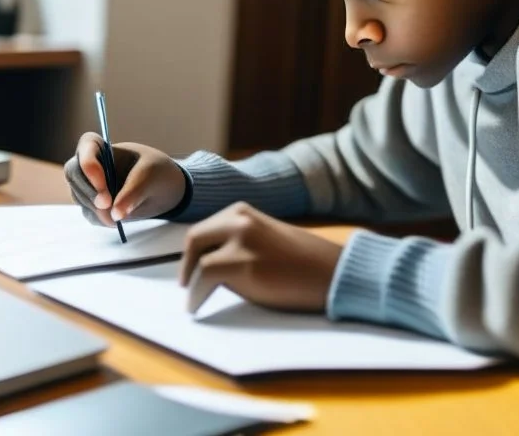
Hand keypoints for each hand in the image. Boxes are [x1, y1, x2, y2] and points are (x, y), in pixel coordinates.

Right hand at [64, 133, 185, 227]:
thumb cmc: (157, 172)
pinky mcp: (94, 205)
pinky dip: (101, 219)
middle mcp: (92, 165)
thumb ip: (132, 193)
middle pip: (74, 173)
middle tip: (107, 206)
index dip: (88, 163)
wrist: (165, 190)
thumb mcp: (150, 177)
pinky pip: (90, 214)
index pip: (87, 145)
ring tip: (118, 217)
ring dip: (96, 209)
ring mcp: (89, 185)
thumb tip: (115, 214)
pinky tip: (116, 220)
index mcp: (105, 148)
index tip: (102, 184)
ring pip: (79, 196)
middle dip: (88, 191)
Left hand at [179, 202, 342, 314]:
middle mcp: (239, 219)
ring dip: (192, 282)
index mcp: (243, 211)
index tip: (191, 268)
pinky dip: (196, 294)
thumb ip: (237, 243)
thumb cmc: (303, 262)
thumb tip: (209, 265)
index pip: (205, 229)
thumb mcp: (264, 238)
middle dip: (187, 263)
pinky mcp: (243, 264)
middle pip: (195, 239)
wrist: (332, 273)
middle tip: (186, 283)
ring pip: (198, 260)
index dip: (194, 252)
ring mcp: (240, 240)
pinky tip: (196, 305)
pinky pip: (204, 278)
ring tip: (193, 299)